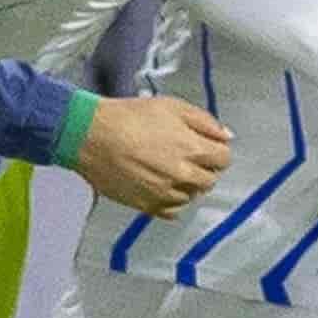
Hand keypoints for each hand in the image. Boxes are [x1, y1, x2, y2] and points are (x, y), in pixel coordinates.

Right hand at [71, 96, 230, 213]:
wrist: (91, 136)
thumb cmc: (128, 117)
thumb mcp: (171, 106)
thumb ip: (204, 121)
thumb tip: (225, 136)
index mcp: (192, 148)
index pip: (224, 159)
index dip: (216, 151)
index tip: (205, 146)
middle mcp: (183, 175)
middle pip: (210, 180)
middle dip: (203, 168)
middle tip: (184, 156)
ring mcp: (166, 193)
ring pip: (191, 196)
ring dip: (186, 184)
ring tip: (166, 168)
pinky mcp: (148, 206)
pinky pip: (172, 211)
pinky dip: (171, 199)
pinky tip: (158, 184)